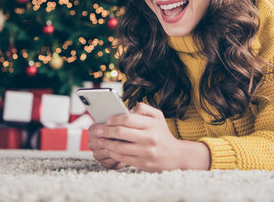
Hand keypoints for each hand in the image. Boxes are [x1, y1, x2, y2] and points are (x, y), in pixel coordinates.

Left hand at [91, 103, 209, 171]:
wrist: (176, 156)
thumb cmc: (163, 134)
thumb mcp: (158, 117)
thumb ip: (144, 108)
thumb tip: (127, 108)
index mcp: (152, 124)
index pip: (128, 118)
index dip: (114, 118)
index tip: (107, 119)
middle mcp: (149, 138)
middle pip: (120, 132)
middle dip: (106, 130)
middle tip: (97, 130)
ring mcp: (145, 152)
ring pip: (119, 147)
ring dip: (106, 143)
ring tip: (100, 140)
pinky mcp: (142, 164)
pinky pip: (122, 158)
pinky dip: (112, 153)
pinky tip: (109, 149)